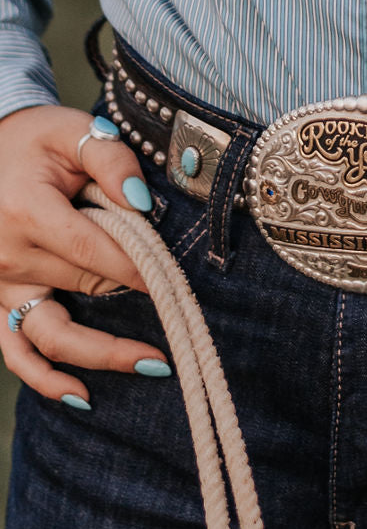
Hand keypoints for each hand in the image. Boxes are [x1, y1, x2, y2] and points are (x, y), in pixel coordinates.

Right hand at [0, 104, 170, 406]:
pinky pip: (15, 351)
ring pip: (53, 335)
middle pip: (85, 288)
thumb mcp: (74, 132)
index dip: (140, 268)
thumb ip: (112, 161)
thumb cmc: (36, 141)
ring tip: (156, 363)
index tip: (175, 280)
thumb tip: (143, 203)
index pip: (94, 252)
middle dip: (135, 296)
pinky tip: (81, 395)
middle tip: (186, 311)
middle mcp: (6, 256)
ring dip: (103, 357)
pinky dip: (44, 380)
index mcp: (26, 211)